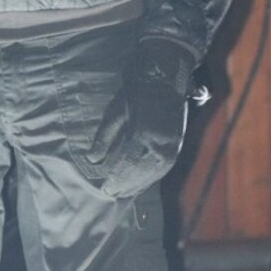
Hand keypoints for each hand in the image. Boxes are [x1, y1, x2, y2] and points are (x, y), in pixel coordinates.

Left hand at [87, 39, 192, 197]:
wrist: (164, 77)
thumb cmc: (135, 92)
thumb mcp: (115, 113)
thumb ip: (104, 139)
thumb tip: (93, 160)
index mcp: (143, 135)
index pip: (127, 165)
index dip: (116, 179)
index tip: (105, 189)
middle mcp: (160, 144)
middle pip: (141, 173)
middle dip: (127, 185)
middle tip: (113, 194)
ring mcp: (172, 145)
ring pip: (155, 173)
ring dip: (140, 185)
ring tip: (126, 192)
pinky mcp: (178, 144)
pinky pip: (164, 167)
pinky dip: (152, 177)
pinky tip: (143, 182)